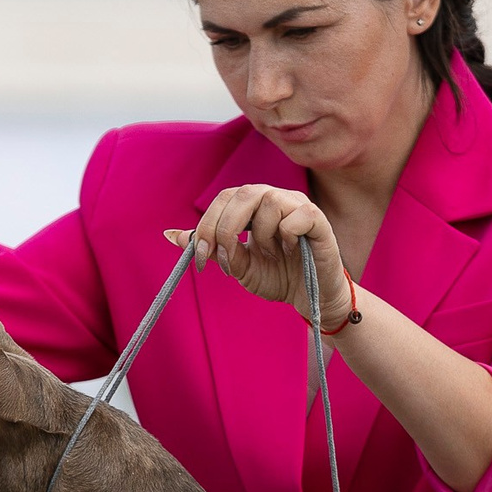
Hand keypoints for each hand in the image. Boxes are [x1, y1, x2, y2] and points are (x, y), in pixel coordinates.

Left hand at [171, 183, 353, 333]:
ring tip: (270, 254)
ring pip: (269, 201)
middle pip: (243, 193)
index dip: (207, 224)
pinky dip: (287, 236)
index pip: (224, 198)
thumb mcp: (238, 265)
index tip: (200, 257)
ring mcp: (298, 206)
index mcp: (254, 206)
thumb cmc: (278, 277)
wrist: (311, 299)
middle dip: (225, 228)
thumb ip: (210, 249)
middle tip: (226, 260)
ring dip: (262, 235)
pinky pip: (296, 216)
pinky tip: (290, 252)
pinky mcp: (319, 220)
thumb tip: (172, 236)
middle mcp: (276, 198)